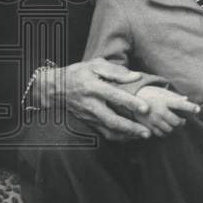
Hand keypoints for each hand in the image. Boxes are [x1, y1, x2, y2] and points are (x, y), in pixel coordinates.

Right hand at [34, 59, 152, 140]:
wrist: (55, 88)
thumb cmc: (79, 73)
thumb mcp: (95, 65)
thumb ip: (116, 71)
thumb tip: (136, 76)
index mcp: (93, 87)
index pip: (114, 96)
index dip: (130, 102)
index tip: (146, 108)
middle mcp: (90, 104)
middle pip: (111, 120)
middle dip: (130, 128)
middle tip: (147, 132)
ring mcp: (88, 116)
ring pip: (108, 130)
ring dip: (127, 135)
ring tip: (143, 136)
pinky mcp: (88, 122)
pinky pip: (104, 133)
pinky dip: (118, 137)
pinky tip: (132, 136)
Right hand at [135, 86, 199, 134]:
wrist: (131, 99)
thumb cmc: (150, 94)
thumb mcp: (162, 92)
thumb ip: (174, 96)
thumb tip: (186, 98)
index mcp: (164, 100)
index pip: (180, 104)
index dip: (190, 107)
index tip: (198, 109)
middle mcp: (159, 111)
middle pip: (176, 121)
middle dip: (182, 122)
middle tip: (183, 120)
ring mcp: (153, 120)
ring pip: (170, 129)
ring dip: (175, 128)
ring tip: (175, 124)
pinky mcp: (148, 127)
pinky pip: (161, 134)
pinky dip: (166, 132)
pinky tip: (166, 128)